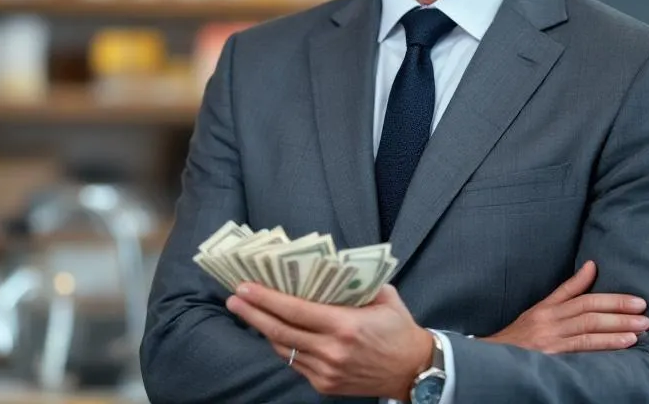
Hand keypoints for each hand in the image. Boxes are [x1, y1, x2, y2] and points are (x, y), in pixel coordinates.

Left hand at [227, 282, 431, 399]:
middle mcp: (332, 350)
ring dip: (263, 330)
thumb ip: (355, 281)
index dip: (265, 298)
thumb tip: (326, 263)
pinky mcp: (325, 385)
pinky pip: (295, 363)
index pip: (294, 310)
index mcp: (345, 325)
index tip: (244, 286)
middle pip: (280, 331)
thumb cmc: (398, 328)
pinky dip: (282, 346)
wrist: (415, 371)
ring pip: (284, 349)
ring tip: (248, 312)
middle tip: (233, 299)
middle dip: (252, 313)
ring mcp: (326, 371)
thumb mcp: (383, 297)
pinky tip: (273, 332)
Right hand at [481, 260, 648, 352]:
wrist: (495, 359)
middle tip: (644, 310)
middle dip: (618, 308)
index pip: (579, 295)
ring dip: (617, 326)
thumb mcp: (540, 310)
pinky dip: (605, 344)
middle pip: (588, 309)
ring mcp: (550, 337)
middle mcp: (548, 319)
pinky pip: (582, 347)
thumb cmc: (521, 336)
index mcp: (546, 307)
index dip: (608, 295)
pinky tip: (624, 343)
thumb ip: (567, 291)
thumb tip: (591, 266)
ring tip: (641, 327)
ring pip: (588, 327)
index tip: (634, 298)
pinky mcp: (552, 354)